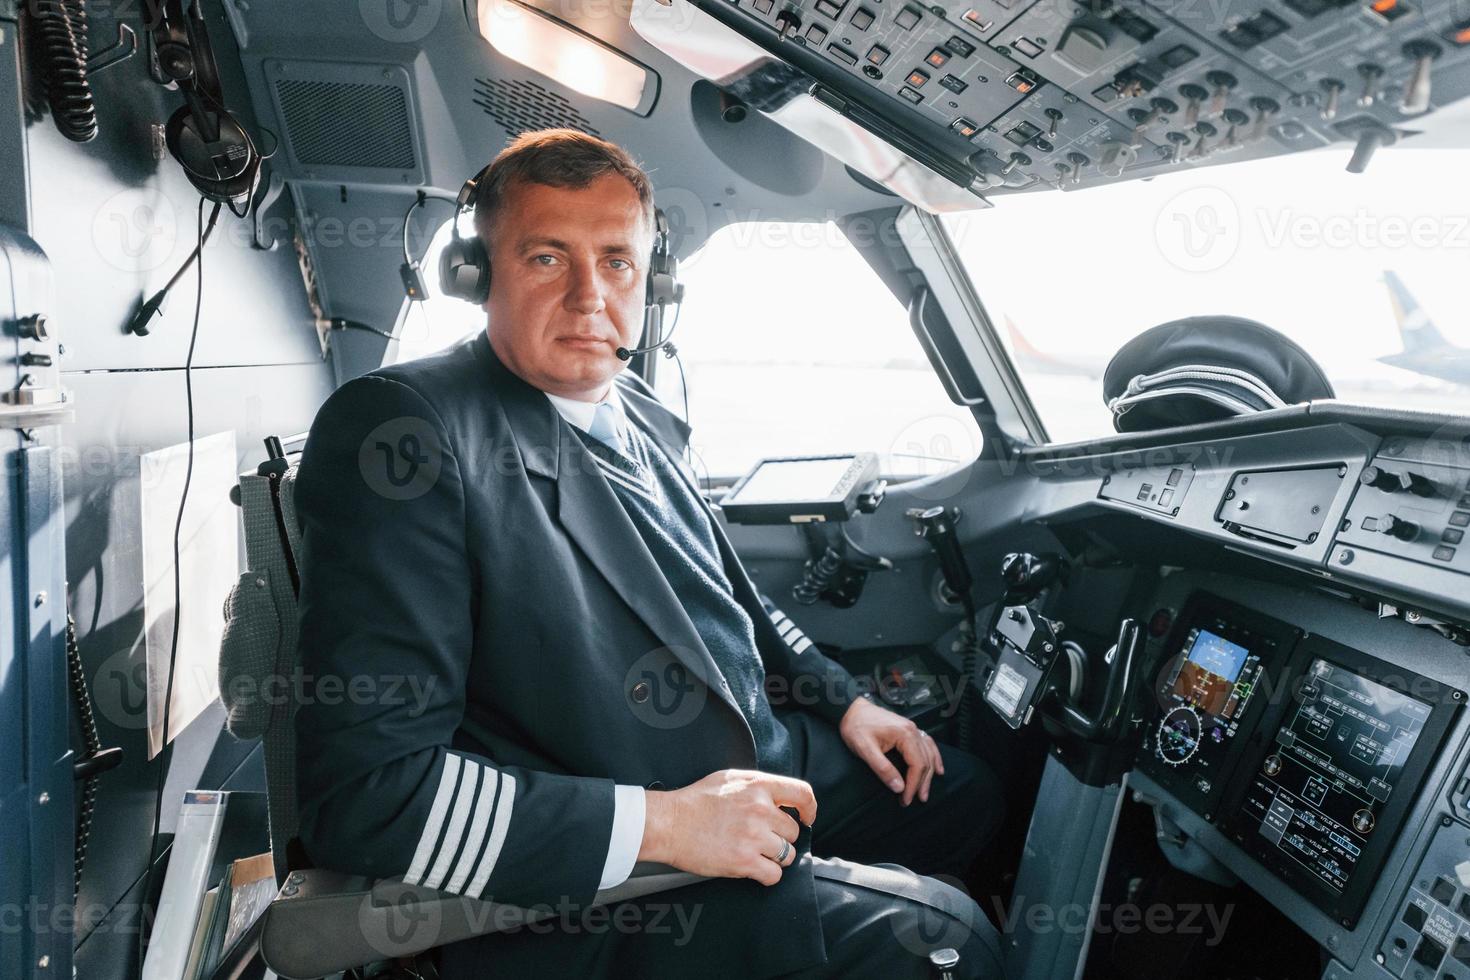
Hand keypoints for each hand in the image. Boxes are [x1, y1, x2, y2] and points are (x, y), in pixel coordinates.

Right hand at [638, 770, 815, 885]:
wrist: (669, 823)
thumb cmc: (694, 801)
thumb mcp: (730, 779)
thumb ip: (757, 787)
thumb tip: (780, 799)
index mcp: (758, 786)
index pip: (803, 794)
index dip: (809, 809)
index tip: (806, 818)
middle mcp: (760, 809)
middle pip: (793, 832)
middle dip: (780, 837)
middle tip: (760, 839)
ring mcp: (754, 836)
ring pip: (787, 854)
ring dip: (774, 857)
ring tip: (754, 852)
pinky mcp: (744, 861)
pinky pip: (774, 874)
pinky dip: (766, 874)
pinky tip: (752, 868)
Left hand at [839, 696, 943, 805]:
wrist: (851, 708)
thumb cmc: (856, 727)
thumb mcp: (865, 749)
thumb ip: (883, 769)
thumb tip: (899, 787)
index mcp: (905, 735)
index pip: (917, 765)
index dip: (913, 785)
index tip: (905, 800)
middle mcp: (913, 730)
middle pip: (925, 761)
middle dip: (921, 783)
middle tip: (916, 800)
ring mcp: (912, 729)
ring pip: (929, 754)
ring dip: (929, 774)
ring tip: (924, 792)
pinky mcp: (909, 730)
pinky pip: (928, 745)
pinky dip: (934, 758)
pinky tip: (938, 769)